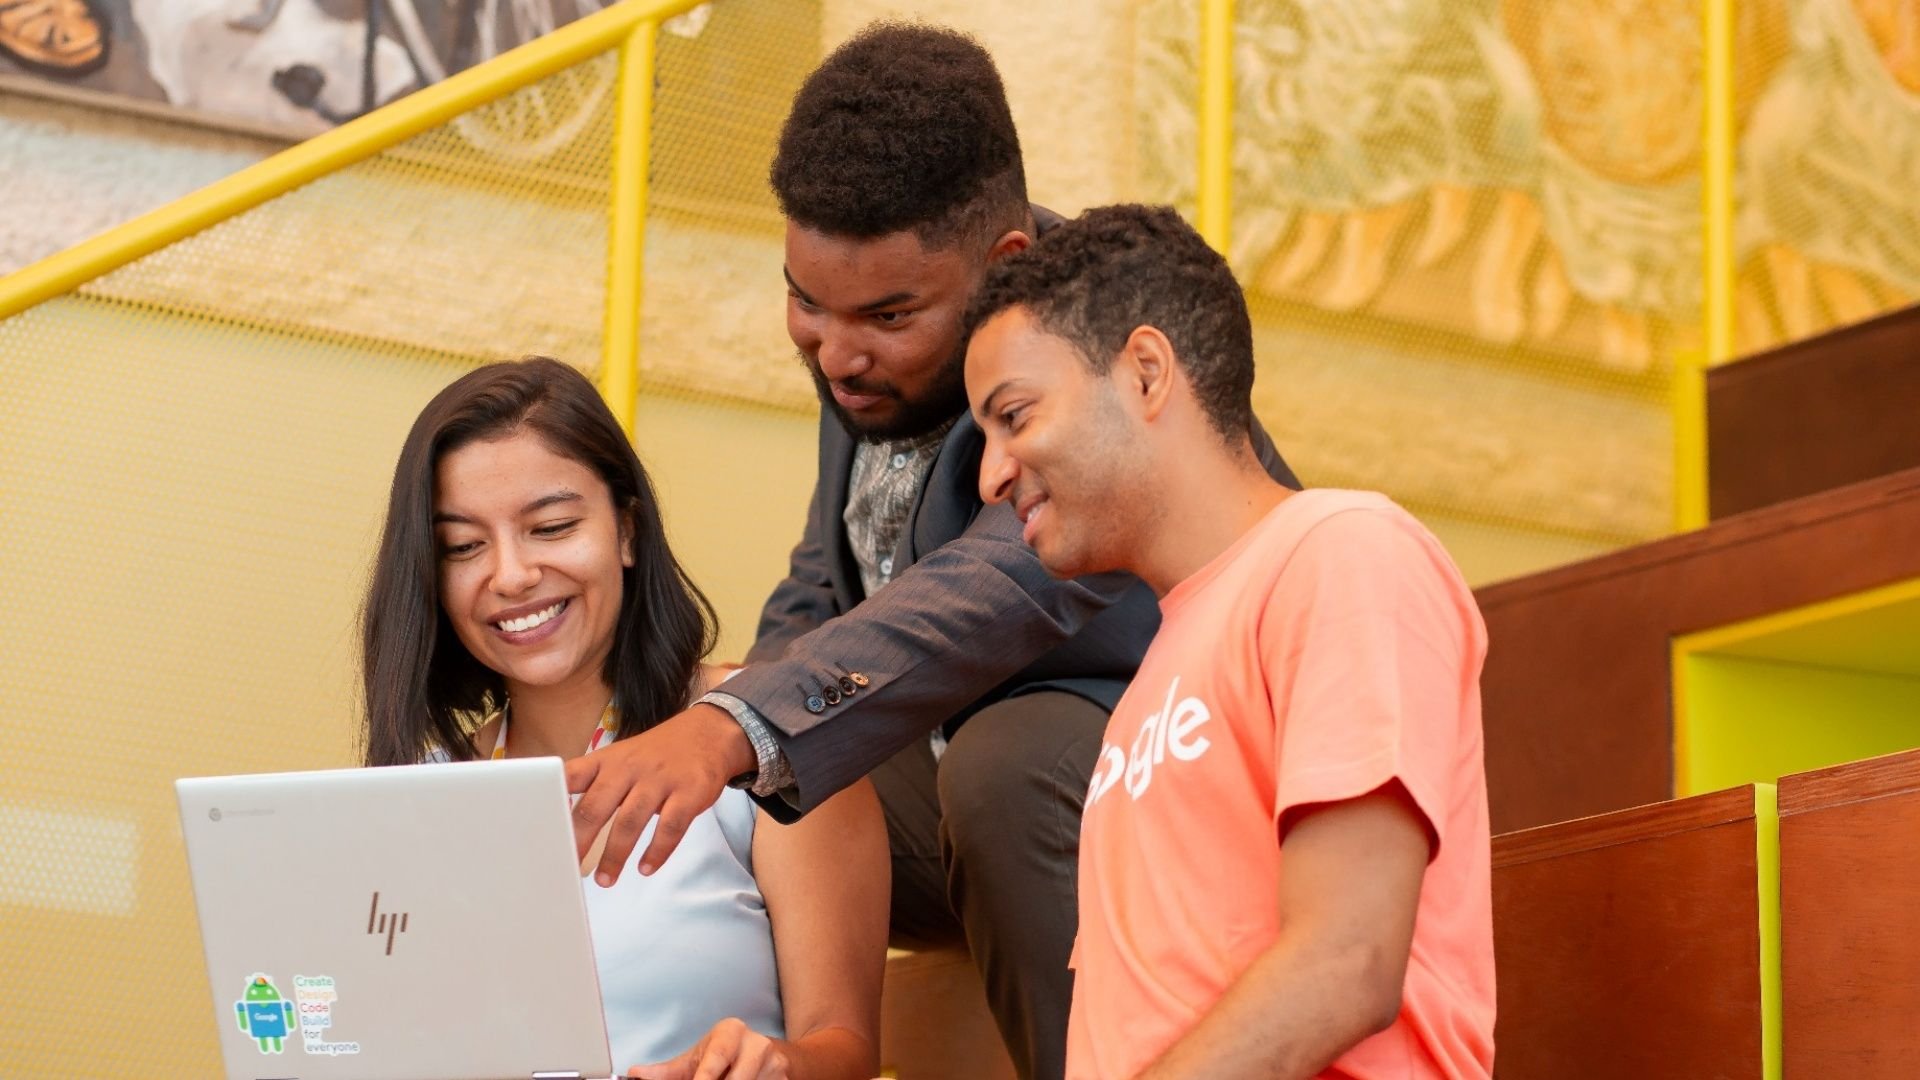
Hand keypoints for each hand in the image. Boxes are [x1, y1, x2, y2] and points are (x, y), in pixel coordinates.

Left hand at [565, 703, 755, 884]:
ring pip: (630, 821)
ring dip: (615, 855)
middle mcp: (629, 768)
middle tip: (567, 868)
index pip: (570, 777)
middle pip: (596, 807)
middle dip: (579, 841)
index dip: (551, 801)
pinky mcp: (689, 792)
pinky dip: (657, 851)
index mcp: (607, 761)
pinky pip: (670, 827)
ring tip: (605, 879)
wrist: (710, 734)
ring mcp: (660, 779)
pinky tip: (646, 868)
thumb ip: (592, 784)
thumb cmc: (656, 755)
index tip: (538, 829)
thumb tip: (560, 821)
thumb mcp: (619, 758)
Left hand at [628, 1017, 789, 1079]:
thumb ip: (667, 1071)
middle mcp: (756, 1044)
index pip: (716, 1057)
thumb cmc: (727, 1054)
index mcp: (731, 1032)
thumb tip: (635, 1075)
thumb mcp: (698, 1057)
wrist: (770, 1055)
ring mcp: (774, 1063)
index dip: (705, 1078)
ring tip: (724, 1079)